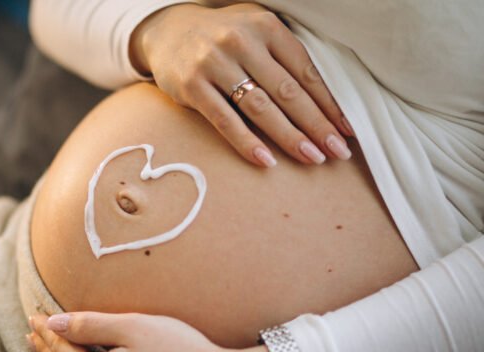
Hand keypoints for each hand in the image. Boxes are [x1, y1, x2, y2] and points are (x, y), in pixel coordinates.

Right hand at [130, 3, 352, 167]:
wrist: (167, 30)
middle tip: (337, 152)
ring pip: (260, 108)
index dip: (329, 103)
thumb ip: (284, 57)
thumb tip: (325, 102)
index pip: (305, 71)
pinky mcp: (192, 86)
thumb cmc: (223, 37)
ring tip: (311, 158)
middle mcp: (242, 42)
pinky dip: (246, 142)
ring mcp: (215, 64)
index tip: (346, 130)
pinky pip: (225, 120)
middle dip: (316, 125)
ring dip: (289, 136)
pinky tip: (266, 160)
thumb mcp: (256, 32)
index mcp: (266, 27)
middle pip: (287, 92)